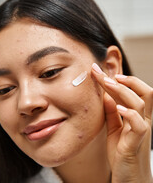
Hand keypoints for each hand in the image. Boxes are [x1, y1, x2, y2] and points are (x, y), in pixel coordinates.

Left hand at [92, 63, 152, 182]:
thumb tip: (105, 95)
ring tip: (108, 84)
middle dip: (127, 80)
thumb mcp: (114, 129)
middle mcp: (143, 120)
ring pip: (141, 103)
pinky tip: (118, 107)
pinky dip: (129, 113)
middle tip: (107, 74)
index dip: (117, 79)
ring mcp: (142, 130)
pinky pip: (139, 124)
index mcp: (137, 116)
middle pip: (145, 92)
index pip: (133, 91)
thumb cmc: (122, 152)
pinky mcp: (137, 142)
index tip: (98, 71)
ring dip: (123, 91)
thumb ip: (112, 113)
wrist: (128, 179)